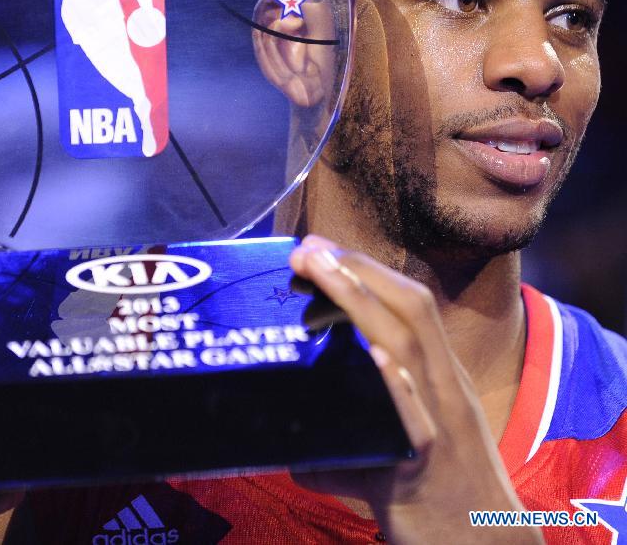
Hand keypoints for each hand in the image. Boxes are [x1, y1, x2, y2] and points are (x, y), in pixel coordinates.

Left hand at [289, 235, 542, 544]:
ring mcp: (442, 426)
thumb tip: (301, 455)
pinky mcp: (429, 471)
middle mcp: (447, 391)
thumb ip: (356, 448)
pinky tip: (378, 356)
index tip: (325, 247)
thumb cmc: (445, 503)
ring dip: (361, 304)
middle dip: (358, 271)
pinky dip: (398, 384)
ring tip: (322, 272)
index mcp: (444, 379)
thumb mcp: (408, 457)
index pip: (412, 305)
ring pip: (410, 349)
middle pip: (410, 311)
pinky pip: (416, 422)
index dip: (369, 269)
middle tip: (309, 247)